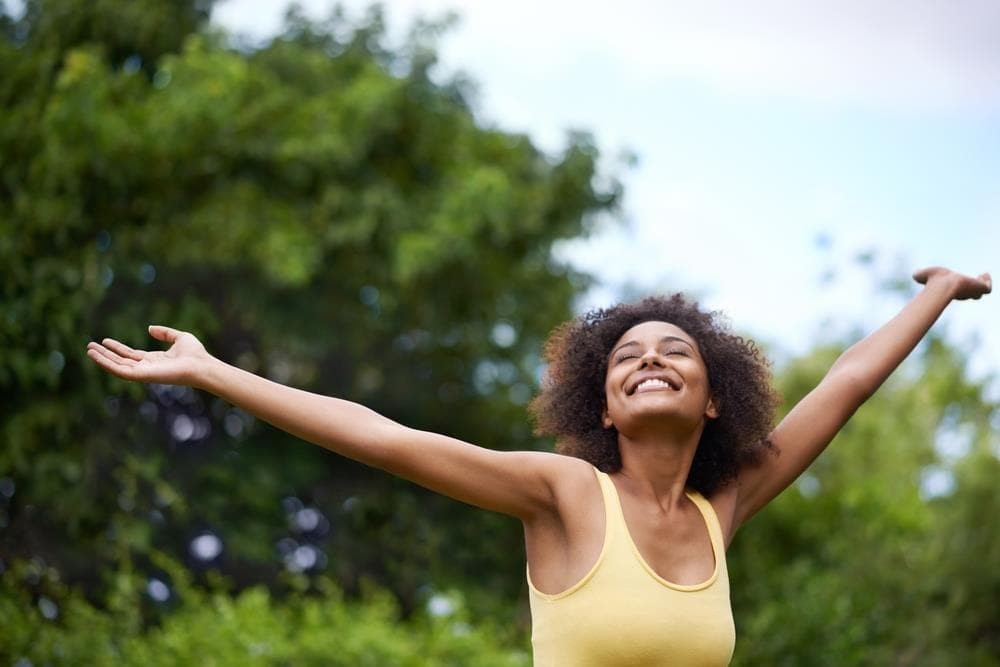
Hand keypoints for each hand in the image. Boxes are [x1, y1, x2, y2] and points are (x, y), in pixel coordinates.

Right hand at [86, 325, 211, 386]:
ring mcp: (143, 373)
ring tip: (89, 350)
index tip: (105, 341)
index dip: (118, 348)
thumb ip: (165, 333)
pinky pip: (120, 371)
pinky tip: (97, 356)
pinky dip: (107, 364)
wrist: (201, 365)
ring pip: (117, 366)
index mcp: (154, 360)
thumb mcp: (180, 337)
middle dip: (105, 354)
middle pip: (121, 361)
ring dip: (102, 359)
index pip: (131, 355)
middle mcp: (147, 368)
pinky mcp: (142, 376)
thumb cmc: (195, 354)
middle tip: (90, 346)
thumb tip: (149, 328)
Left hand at [913, 267, 991, 300]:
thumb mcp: (923, 275)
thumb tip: (915, 274)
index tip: (958, 280)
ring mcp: (971, 291)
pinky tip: (984, 274)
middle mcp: (961, 293)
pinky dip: (987, 281)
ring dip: (982, 284)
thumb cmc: (933, 281)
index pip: (958, 292)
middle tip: (975, 279)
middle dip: (972, 288)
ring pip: (980, 292)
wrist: (944, 284)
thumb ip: (919, 275)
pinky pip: (988, 288)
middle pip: (971, 295)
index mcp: (950, 291)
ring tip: (982, 276)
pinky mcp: (979, 289)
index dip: (959, 288)